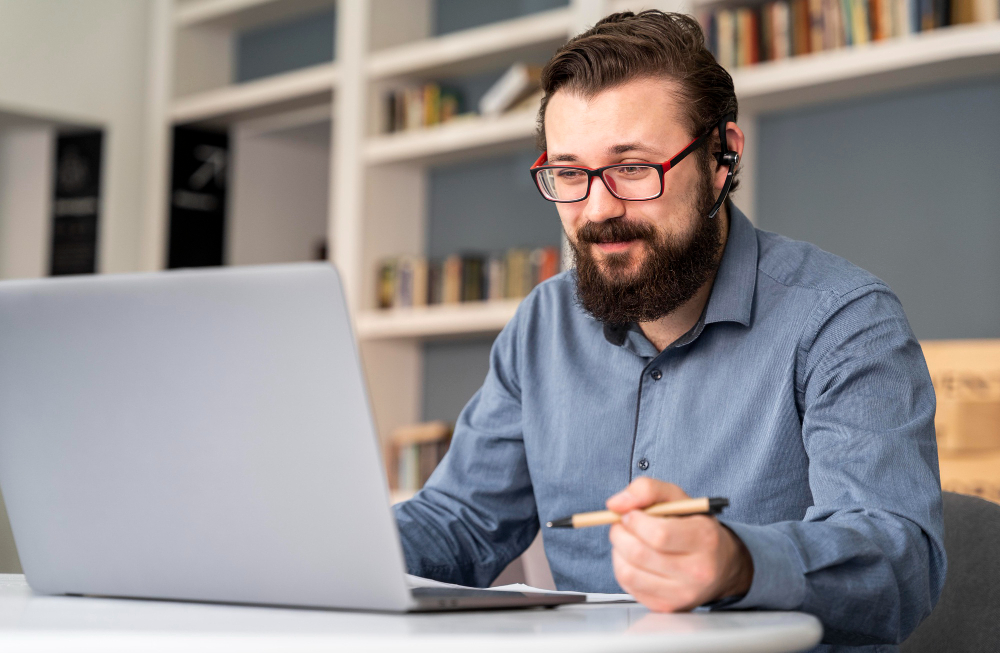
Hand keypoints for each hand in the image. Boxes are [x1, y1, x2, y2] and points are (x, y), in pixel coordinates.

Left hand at [606, 477, 752, 611]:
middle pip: (639, 553)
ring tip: (627, 540)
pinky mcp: (667, 606)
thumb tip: (615, 503)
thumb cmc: (694, 526)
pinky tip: (633, 558)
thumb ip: (647, 489)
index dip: (635, 521)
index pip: (658, 534)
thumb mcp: (678, 498)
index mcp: (705, 539)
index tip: (631, 514)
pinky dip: (622, 567)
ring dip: (618, 550)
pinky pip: (629, 586)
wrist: (720, 565)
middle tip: (622, 524)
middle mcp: (698, 571)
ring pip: (629, 572)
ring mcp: (682, 593)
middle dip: (620, 533)